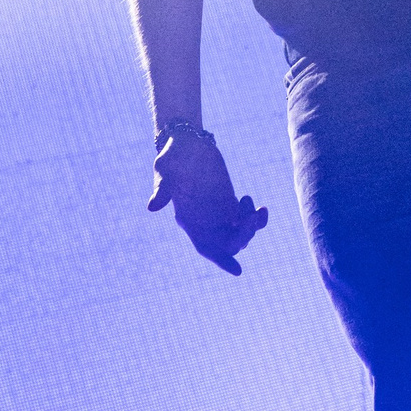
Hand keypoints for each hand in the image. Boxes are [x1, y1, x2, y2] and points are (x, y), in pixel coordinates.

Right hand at [148, 132, 268, 274]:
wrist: (186, 141)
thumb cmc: (172, 154)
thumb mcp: (165, 169)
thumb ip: (162, 189)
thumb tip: (151, 208)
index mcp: (189, 219)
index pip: (205, 247)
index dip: (221, 260)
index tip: (238, 270)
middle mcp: (205, 221)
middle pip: (228, 243)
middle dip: (243, 236)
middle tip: (250, 217)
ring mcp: (219, 213)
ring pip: (240, 234)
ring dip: (252, 227)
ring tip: (256, 208)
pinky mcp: (229, 202)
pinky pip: (246, 219)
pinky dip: (256, 218)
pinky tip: (259, 206)